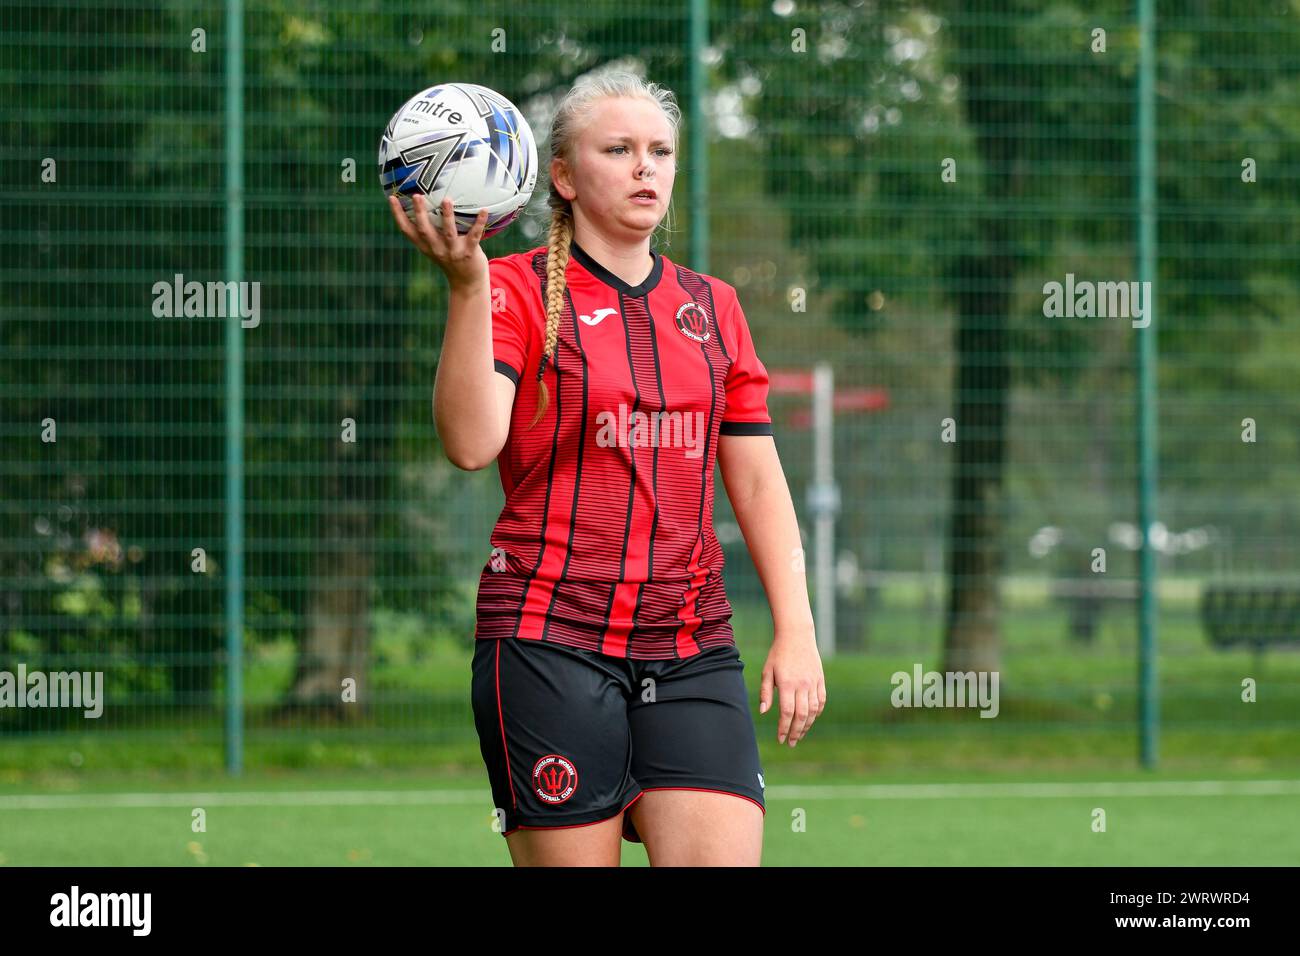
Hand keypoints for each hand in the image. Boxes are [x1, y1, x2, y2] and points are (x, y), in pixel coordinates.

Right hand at [388, 194, 489, 289]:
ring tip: (446, 199)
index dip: (397, 215)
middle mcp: (436, 249)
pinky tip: (484, 210)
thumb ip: (430, 229)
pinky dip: (479, 223)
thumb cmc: (451, 258)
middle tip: (416, 195)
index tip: (392, 197)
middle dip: (419, 213)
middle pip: (424, 230)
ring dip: (447, 216)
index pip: (407, 230)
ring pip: (448, 232)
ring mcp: (452, 252)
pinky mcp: (468, 253)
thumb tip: (430, 200)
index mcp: (425, 246)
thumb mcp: (436, 246)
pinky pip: (474, 236)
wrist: (467, 283)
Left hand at [758, 629, 825, 746]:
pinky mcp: (820, 679)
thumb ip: (765, 692)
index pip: (787, 713)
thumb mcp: (767, 671)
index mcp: (786, 683)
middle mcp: (802, 685)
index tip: (780, 739)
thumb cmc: (778, 654)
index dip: (784, 728)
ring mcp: (813, 682)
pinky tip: (810, 720)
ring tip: (800, 735)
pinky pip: (821, 701)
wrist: (797, 635)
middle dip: (796, 732)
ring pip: (813, 710)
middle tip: (791, 743)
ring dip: (807, 725)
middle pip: (801, 715)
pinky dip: (817, 713)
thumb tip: (764, 712)